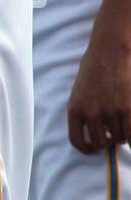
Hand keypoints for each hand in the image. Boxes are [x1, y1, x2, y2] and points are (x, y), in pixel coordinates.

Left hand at [67, 13, 130, 152]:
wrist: (110, 50)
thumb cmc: (94, 67)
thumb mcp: (80, 90)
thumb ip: (85, 111)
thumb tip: (100, 133)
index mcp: (74, 108)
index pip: (77, 141)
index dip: (87, 148)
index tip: (94, 148)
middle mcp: (90, 113)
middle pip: (101, 142)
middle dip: (108, 139)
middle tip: (113, 129)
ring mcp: (109, 111)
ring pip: (119, 138)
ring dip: (122, 133)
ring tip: (122, 118)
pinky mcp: (126, 108)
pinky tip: (130, 128)